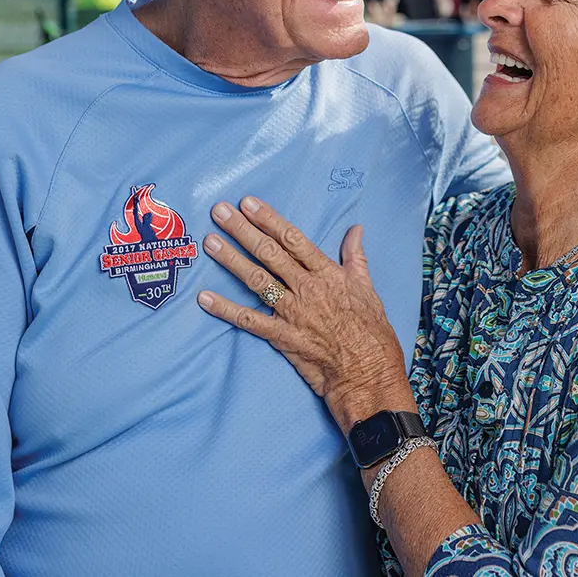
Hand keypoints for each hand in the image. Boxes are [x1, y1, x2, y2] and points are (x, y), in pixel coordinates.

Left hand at [196, 197, 415, 428]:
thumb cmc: (371, 332)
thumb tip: (356, 230)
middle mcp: (307, 289)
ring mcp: (293, 313)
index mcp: (328, 274)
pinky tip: (205, 298)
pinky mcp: (283, 338)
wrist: (368, 373)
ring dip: (231, 260)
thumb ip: (356, 257)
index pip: (293, 239)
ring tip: (210, 242)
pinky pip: (250, 321)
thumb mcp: (368, 289)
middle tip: (220, 212)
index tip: (249, 203)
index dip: (269, 219)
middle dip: (243, 231)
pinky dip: (226, 310)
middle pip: (270, 254)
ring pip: (257, 281)